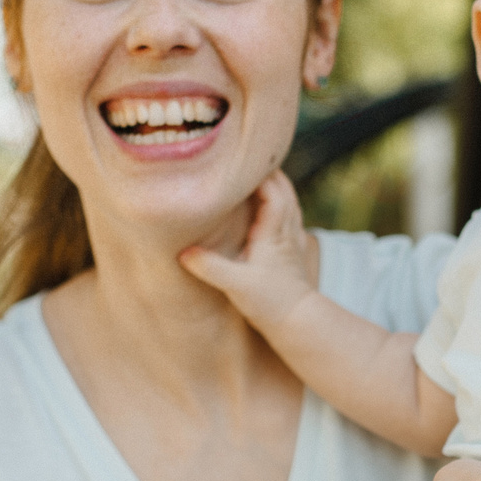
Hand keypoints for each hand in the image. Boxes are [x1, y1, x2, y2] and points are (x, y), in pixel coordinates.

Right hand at [178, 172, 317, 328]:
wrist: (298, 321)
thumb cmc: (270, 302)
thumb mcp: (236, 285)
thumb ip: (209, 267)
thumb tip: (183, 253)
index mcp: (274, 232)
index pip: (273, 191)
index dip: (260, 174)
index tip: (240, 161)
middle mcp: (287, 230)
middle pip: (283, 189)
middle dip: (266, 172)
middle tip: (244, 159)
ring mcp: (292, 239)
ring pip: (289, 200)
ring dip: (274, 185)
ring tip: (255, 175)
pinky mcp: (293, 250)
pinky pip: (290, 215)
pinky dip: (280, 202)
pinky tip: (268, 205)